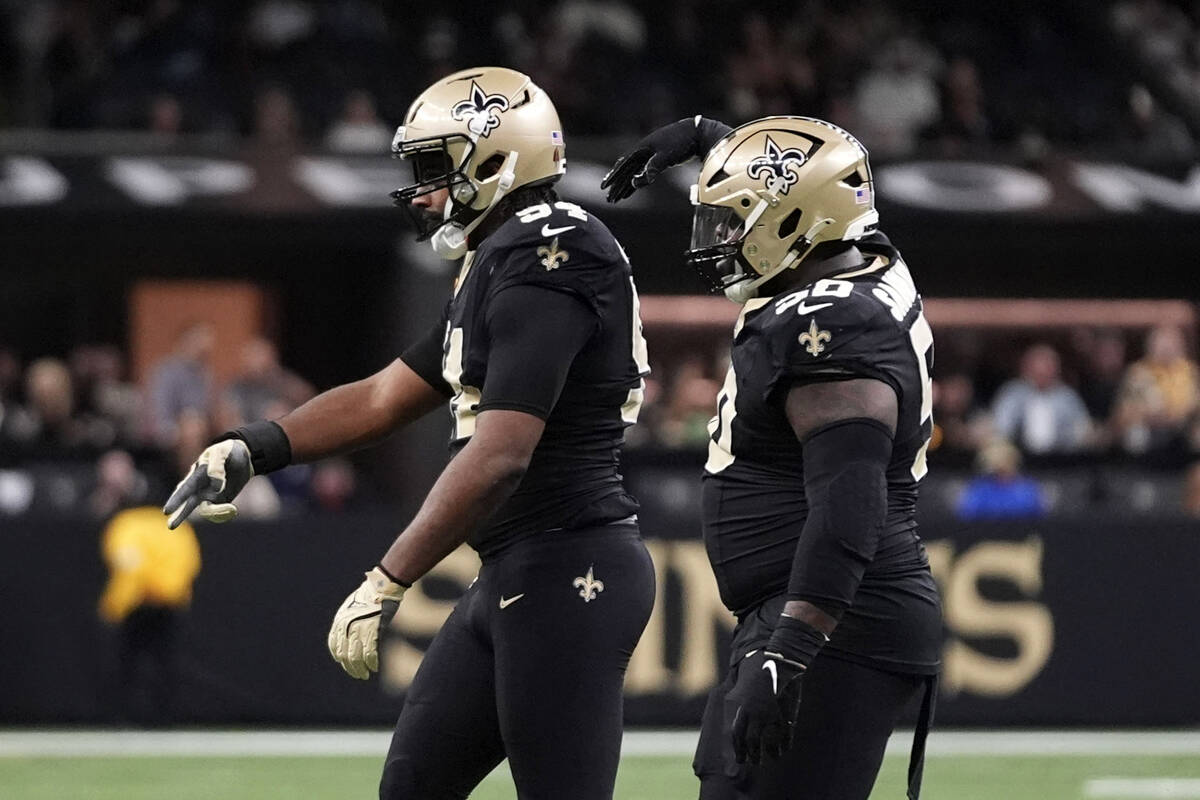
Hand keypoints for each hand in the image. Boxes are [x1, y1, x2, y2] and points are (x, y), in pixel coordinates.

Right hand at [162, 439, 252, 528]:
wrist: (244, 458)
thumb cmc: (228, 452)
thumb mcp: (222, 452)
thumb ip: (216, 465)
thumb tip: (215, 486)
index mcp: (196, 474)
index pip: (184, 488)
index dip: (176, 500)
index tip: (167, 511)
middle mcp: (199, 488)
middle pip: (187, 503)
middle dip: (179, 514)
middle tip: (170, 526)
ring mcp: (209, 496)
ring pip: (205, 510)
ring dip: (215, 512)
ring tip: (231, 509)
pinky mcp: (220, 502)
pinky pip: (218, 512)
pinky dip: (224, 513)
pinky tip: (232, 510)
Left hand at [328, 567, 406, 679]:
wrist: (383, 585)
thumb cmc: (372, 595)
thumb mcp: (353, 607)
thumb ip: (350, 622)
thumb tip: (352, 638)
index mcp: (339, 620)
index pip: (334, 645)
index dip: (339, 657)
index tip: (346, 664)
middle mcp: (345, 626)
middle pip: (344, 654)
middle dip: (350, 668)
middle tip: (358, 675)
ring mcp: (357, 628)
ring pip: (355, 657)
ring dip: (360, 669)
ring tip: (365, 675)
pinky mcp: (371, 629)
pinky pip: (369, 653)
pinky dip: (371, 663)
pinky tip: (374, 668)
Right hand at [601, 117, 704, 202]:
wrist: (697, 133)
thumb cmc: (681, 142)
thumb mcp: (665, 157)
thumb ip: (651, 169)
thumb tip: (635, 183)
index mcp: (642, 148)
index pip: (623, 165)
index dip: (612, 177)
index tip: (604, 188)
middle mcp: (643, 151)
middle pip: (626, 171)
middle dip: (617, 185)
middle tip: (609, 199)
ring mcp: (650, 155)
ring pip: (633, 172)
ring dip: (625, 185)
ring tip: (617, 198)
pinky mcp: (658, 159)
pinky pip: (642, 172)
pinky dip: (636, 181)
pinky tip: (633, 188)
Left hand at [727, 649, 804, 764]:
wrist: (778, 663)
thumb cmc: (759, 676)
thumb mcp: (742, 691)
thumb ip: (739, 708)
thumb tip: (734, 722)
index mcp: (742, 708)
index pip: (736, 734)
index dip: (738, 748)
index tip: (740, 759)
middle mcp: (754, 714)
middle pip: (750, 742)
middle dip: (751, 755)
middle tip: (754, 762)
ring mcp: (771, 715)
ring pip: (767, 744)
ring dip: (770, 754)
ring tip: (771, 759)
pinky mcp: (785, 715)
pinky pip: (785, 737)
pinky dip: (784, 746)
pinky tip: (784, 750)